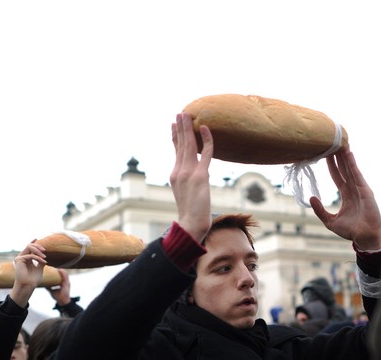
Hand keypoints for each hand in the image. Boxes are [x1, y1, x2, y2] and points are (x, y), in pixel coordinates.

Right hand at [10, 241, 46, 307]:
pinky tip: (44, 261)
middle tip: (45, 250)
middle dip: (38, 246)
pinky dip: (38, 258)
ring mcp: (19, 258)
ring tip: (45, 256)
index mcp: (26, 259)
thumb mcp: (39, 268)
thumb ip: (41, 261)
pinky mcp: (18, 260)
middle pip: (29, 246)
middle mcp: (21, 257)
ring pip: (28, 247)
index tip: (37, 238)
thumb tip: (44, 255)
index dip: (33, 243)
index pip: (29, 248)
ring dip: (38, 250)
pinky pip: (30, 255)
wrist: (28, 285)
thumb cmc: (33, 279)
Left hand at [47, 268, 70, 306]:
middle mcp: (66, 282)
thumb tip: (43, 284)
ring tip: (56, 267)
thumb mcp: (52, 291)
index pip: (61, 276)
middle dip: (59, 270)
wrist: (63, 302)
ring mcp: (67, 283)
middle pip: (63, 274)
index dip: (58, 272)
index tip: (53, 269)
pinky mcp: (67, 284)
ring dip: (61, 270)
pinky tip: (60, 270)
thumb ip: (49, 287)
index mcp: (63, 283)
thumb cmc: (59, 297)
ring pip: (65, 274)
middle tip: (53, 267)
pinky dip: (63, 273)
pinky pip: (65, 277)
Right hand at [170, 112, 213, 242]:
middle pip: (180, 145)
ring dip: (188, 128)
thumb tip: (196, 179)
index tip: (174, 126)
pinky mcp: (200, 176)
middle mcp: (179, 171)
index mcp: (175, 175)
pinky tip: (205, 128)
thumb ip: (188, 184)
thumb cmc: (191, 214)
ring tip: (187, 114)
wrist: (191, 224)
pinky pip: (205, 153)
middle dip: (180, 128)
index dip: (175, 137)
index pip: (176, 152)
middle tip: (180, 113)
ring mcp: (189, 173)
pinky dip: (206, 140)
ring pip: (189, 145)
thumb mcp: (186, 195)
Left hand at [312, 149, 380, 250]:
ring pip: (351, 169)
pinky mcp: (366, 191)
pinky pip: (357, 175)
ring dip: (346, 156)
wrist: (364, 237)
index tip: (325, 154)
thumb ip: (320, 210)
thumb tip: (311, 198)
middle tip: (332, 143)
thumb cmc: (351, 231)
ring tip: (340, 143)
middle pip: (344, 169)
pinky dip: (352, 164)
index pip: (337, 176)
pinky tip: (348, 154)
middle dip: (338, 157)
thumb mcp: (330, 221)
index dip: (332, 165)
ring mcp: (361, 189)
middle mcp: (354, 189)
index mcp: (346, 195)